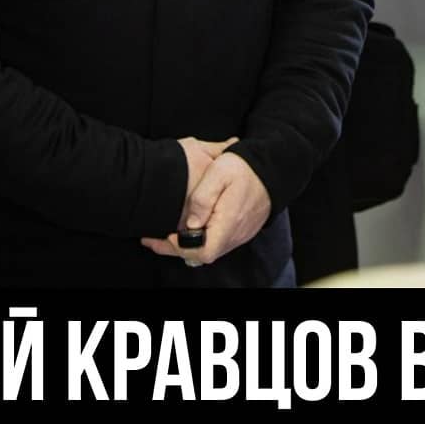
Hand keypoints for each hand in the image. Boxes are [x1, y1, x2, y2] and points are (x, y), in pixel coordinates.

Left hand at [140, 137, 233, 258]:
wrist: (272, 168)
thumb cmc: (244, 168)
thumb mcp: (219, 172)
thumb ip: (203, 198)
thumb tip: (190, 224)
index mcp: (229, 222)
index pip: (204, 251)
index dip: (181, 247)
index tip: (167, 234)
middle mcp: (235, 234)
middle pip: (203, 255)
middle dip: (175, 249)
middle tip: (152, 240)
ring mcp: (239, 234)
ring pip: (210, 250)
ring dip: (187, 245)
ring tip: (165, 235)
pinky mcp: (241, 230)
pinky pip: (218, 242)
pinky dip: (200, 240)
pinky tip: (189, 230)